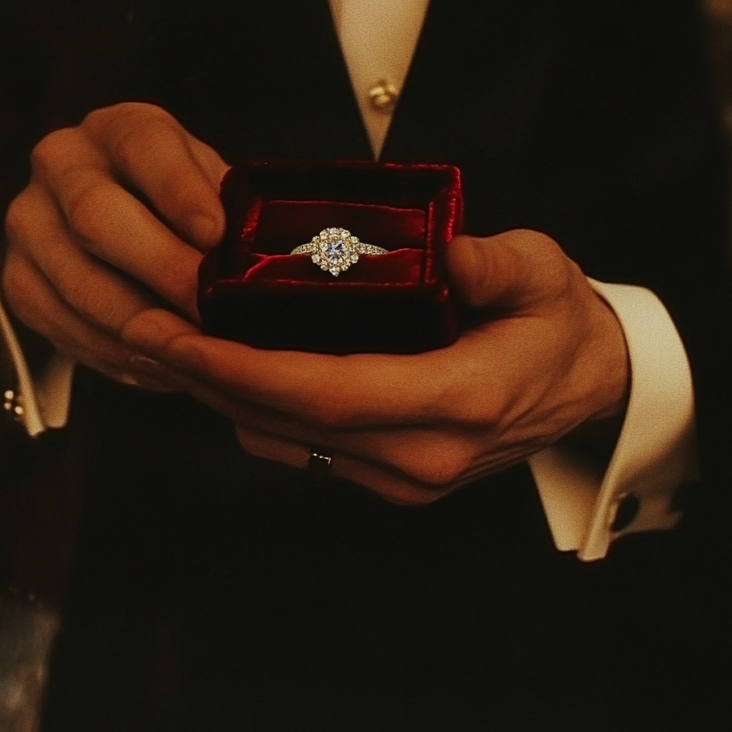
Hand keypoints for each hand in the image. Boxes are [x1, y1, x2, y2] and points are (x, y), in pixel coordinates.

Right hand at [2, 102, 227, 387]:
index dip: (179, 192)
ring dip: (140, 325)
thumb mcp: (217, 192)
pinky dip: (116, 353)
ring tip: (190, 352)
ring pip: (77, 282)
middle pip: (96, 217)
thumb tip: (258, 263)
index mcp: (122, 129)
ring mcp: (30, 221)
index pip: (144, 147)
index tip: (214, 235)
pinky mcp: (18, 279)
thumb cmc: (187, 208)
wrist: (129, 226)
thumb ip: (233, 213)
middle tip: (208, 311)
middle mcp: (64, 163)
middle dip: (161, 272)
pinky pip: (62, 325)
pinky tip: (157, 365)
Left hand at [122, 230, 630, 502]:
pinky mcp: (396, 480)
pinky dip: (257, 411)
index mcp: (462, 399)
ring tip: (167, 343)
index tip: (178, 334)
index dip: (245, 368)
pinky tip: (226, 370)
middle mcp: (426, 456)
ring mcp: (408, 478)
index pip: (331, 392)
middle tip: (143, 328)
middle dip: (208, 381)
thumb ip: (493, 263)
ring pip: (290, 442)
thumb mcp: (543, 273)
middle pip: (291, 423)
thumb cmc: (562, 323)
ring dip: (222, 398)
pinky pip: (306, 450)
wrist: (588, 386)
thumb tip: (445, 252)